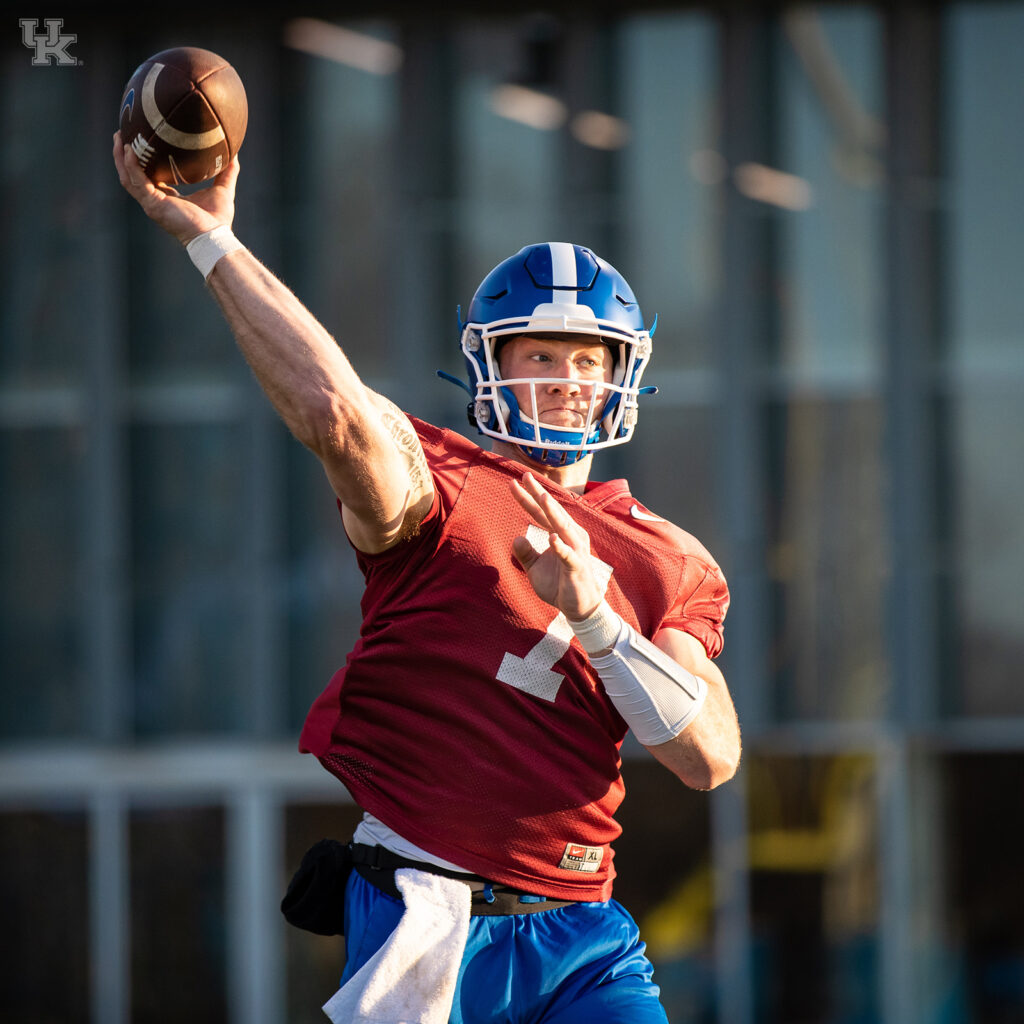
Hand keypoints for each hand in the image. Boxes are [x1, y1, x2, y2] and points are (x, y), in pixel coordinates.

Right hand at [112, 130, 237, 245]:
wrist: (215, 237)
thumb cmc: (218, 220)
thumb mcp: (222, 189)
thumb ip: (227, 172)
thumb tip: (235, 153)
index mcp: (167, 198)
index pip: (148, 177)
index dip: (142, 161)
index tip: (140, 142)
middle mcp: (155, 201)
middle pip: (132, 175)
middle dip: (123, 155)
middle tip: (121, 133)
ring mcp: (152, 204)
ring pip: (128, 177)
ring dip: (121, 157)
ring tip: (119, 137)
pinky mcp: (153, 205)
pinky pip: (136, 182)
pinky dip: (131, 166)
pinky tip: (129, 150)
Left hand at [510, 472, 605, 621]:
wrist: (579, 607)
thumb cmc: (558, 584)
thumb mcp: (534, 569)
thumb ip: (525, 553)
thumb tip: (516, 538)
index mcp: (559, 534)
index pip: (540, 513)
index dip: (527, 498)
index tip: (513, 482)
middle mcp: (569, 536)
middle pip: (551, 512)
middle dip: (538, 494)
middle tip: (525, 476)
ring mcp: (575, 550)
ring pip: (562, 527)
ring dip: (553, 512)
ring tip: (542, 497)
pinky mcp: (577, 566)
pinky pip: (568, 555)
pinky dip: (560, 546)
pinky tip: (552, 538)